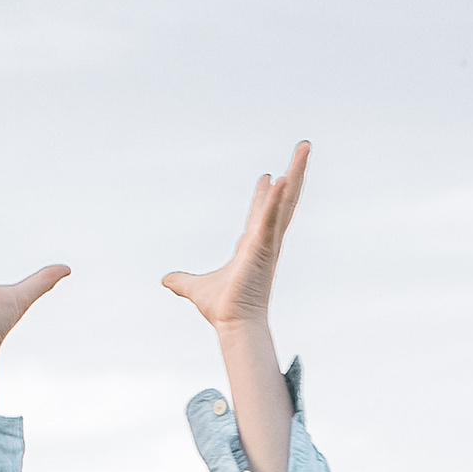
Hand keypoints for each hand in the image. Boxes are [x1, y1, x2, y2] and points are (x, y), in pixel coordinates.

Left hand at [161, 143, 309, 333]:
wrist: (234, 324)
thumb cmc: (223, 310)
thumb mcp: (195, 289)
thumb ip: (182, 282)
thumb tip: (167, 281)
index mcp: (252, 246)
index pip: (261, 214)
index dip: (266, 196)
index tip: (270, 177)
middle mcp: (265, 240)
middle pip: (285, 201)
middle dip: (296, 173)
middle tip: (303, 149)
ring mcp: (268, 241)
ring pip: (287, 201)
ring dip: (297, 173)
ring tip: (305, 147)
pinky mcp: (264, 246)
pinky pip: (270, 217)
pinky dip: (276, 199)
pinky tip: (282, 177)